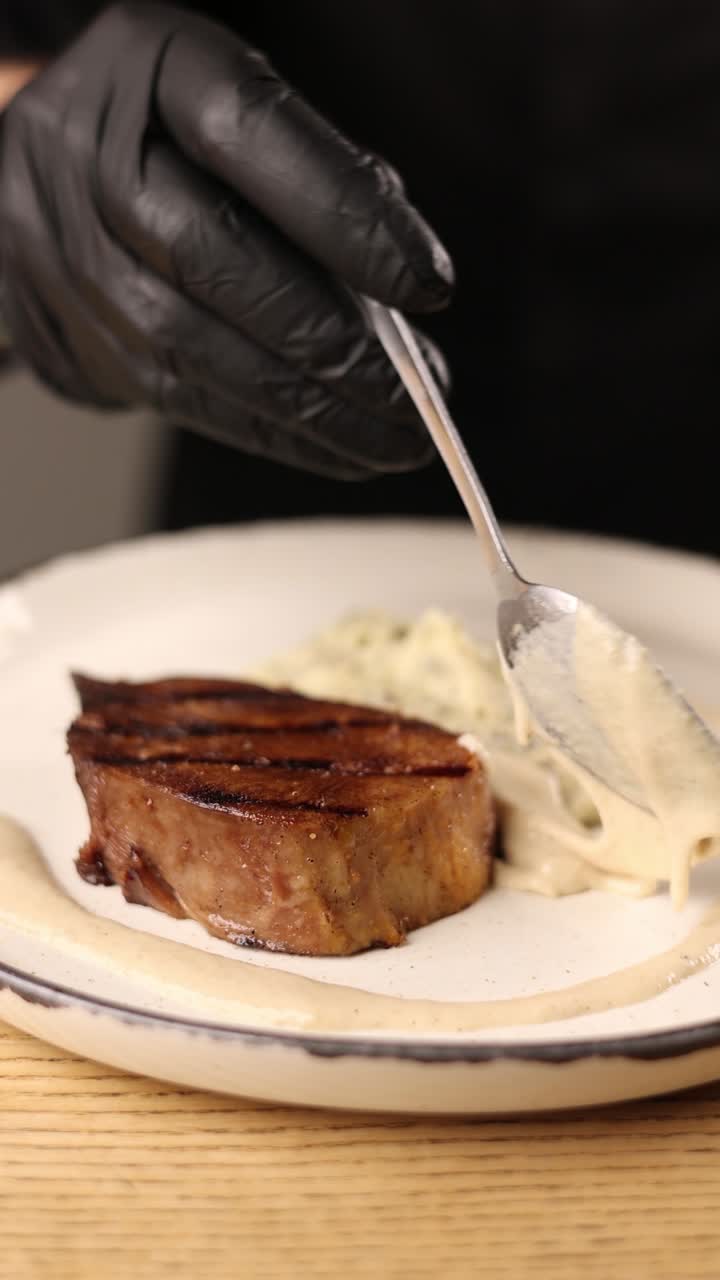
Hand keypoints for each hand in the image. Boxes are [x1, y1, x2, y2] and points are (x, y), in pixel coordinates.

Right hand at [0, 3, 452, 477]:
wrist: (37, 171)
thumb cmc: (171, 133)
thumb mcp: (239, 102)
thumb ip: (316, 170)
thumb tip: (400, 288)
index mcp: (149, 70)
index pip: (249, 132)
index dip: (344, 214)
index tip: (430, 285)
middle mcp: (92, 163)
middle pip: (215, 258)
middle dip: (332, 344)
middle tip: (417, 397)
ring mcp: (73, 260)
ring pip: (197, 351)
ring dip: (313, 411)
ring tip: (396, 439)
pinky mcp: (81, 342)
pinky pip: (184, 401)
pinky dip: (274, 434)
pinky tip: (340, 447)